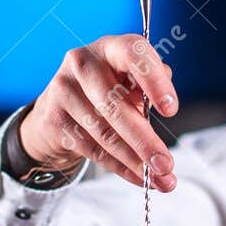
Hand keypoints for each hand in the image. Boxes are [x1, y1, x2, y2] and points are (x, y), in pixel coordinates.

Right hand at [18, 34, 179, 189]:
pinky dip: (120, 167)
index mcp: (110, 47)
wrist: (60, 105)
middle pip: (116, 106)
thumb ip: (150, 87)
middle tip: (166, 164)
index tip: (171, 110)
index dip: (153, 80)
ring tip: (161, 179)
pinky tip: (138, 177)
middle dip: (145, 140)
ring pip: (105, 134)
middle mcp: (83, 63)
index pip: (133, 54)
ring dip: (135, 161)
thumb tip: (165, 104)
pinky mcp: (54, 119)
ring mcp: (63, 90)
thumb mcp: (130, 80)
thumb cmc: (108, 89)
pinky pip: (93, 149)